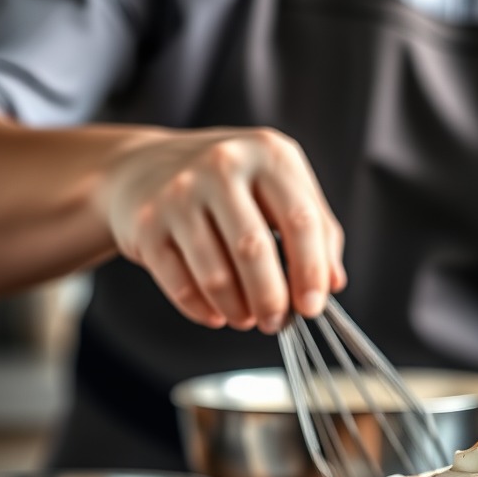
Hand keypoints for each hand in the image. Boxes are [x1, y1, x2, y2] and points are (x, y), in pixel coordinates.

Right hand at [98, 126, 345, 331]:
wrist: (143, 167)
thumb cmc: (231, 183)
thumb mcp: (281, 186)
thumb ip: (318, 229)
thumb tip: (334, 283)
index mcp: (268, 154)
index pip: (300, 220)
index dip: (311, 271)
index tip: (313, 306)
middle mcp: (222, 166)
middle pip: (254, 249)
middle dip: (272, 299)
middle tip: (278, 322)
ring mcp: (179, 194)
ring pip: (216, 274)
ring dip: (238, 310)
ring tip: (248, 318)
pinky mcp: (147, 226)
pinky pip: (180, 285)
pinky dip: (204, 310)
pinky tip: (218, 314)